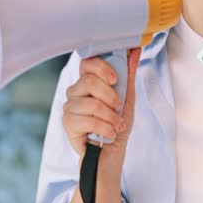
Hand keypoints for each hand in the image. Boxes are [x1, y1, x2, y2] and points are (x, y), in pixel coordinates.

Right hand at [62, 48, 140, 171]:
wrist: (112, 152)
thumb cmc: (117, 123)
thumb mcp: (127, 97)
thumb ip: (128, 74)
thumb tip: (134, 51)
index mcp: (88, 82)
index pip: (87, 62)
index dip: (101, 67)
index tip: (115, 79)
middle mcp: (75, 92)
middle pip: (89, 81)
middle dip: (111, 96)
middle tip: (119, 108)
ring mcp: (70, 107)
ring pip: (92, 103)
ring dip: (111, 117)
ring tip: (117, 125)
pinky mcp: (68, 124)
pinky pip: (88, 121)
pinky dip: (105, 128)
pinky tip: (110, 133)